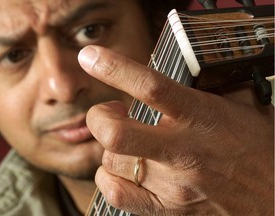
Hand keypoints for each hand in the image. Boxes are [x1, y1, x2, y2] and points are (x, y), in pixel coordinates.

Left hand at [79, 45, 273, 214]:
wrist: (274, 199)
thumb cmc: (259, 150)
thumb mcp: (244, 106)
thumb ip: (213, 85)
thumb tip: (192, 65)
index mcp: (201, 117)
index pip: (151, 87)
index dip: (115, 68)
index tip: (91, 57)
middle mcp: (183, 152)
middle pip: (116, 133)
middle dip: (99, 116)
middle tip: (110, 111)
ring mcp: (172, 186)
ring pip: (113, 162)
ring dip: (110, 146)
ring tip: (125, 141)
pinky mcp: (167, 210)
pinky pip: (116, 194)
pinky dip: (108, 177)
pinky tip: (122, 169)